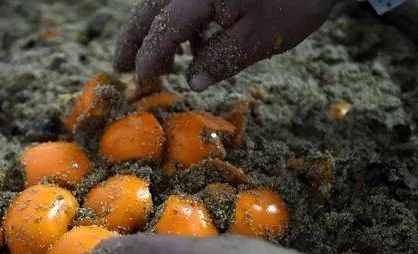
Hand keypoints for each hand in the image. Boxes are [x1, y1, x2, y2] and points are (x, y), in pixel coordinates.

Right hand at [114, 0, 338, 89]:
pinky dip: (179, 22)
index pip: (163, 30)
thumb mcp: (261, 38)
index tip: (140, 82)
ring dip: (155, 31)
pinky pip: (184, 0)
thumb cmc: (297, 0)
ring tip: (160, 64)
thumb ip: (221, 59)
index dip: (149, 59)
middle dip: (133, 39)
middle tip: (119, 66)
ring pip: (163, 2)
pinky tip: (194, 44)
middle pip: (150, 9)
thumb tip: (192, 80)